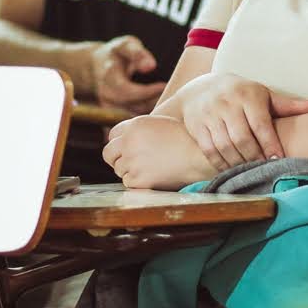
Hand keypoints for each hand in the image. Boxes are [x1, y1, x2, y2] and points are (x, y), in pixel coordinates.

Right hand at [87, 36, 166, 111]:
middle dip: (154, 101)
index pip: (128, 92)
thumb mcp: (126, 45)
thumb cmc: (117, 53)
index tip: (164, 85)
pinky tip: (158, 109)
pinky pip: (131, 122)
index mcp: (109, 77)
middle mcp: (106, 95)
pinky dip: (146, 119)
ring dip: (152, 111)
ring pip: (134, 116)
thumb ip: (137, 53)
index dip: (148, 92)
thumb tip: (151, 66)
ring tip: (167, 99)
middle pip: (133, 107)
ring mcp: (108, 107)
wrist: (96, 65)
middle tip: (171, 94)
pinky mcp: (113, 115)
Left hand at [103, 115, 221, 189]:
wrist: (199, 156)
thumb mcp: (160, 124)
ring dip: (130, 171)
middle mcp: (128, 142)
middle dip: (116, 159)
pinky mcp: (138, 179)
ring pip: (119, 170)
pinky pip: (128, 183)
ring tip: (150, 169)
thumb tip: (125, 139)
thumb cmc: (186, 139)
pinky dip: (137, 183)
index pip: (112, 135)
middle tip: (129, 163)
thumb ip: (140, 129)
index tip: (125, 150)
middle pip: (108, 153)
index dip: (119, 144)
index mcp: (134, 125)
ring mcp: (132, 161)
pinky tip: (153, 177)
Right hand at [175, 72, 307, 166]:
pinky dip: (221, 164)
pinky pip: (209, 150)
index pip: (261, 125)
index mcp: (248, 96)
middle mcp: (227, 103)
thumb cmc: (242, 95)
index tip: (279, 162)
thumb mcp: (265, 95)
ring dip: (238, 164)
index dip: (270, 145)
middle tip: (265, 171)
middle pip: (242, 139)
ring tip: (250, 174)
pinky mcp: (197, 125)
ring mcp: (209, 114)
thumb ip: (290, 105)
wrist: (202, 88)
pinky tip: (232, 170)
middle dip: (255, 158)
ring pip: (225, 146)